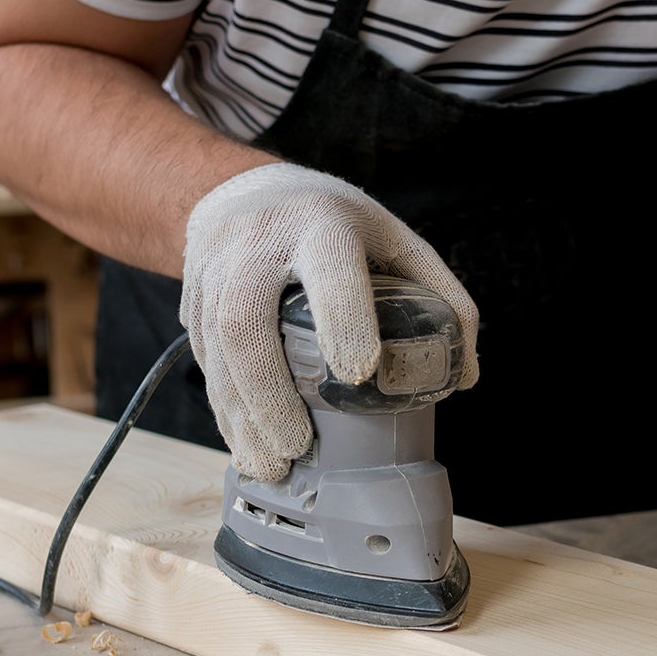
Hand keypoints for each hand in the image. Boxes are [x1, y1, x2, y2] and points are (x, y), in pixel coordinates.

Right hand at [181, 162, 477, 481]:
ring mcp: (214, 269)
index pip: (329, 269)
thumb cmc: (334, 222)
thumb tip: (465, 374)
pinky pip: (202, 358)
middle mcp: (257, 243)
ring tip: (270, 465)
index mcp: (320, 224)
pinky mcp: (191, 297)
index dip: (343, 319)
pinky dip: (223, 408)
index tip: (359, 373)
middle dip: (269, 392)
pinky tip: (246, 444)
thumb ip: (440, 295)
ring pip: (217, 347)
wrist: (243, 190)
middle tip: (299, 447)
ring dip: (241, 414)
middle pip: (247, 319)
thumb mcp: (394, 238)